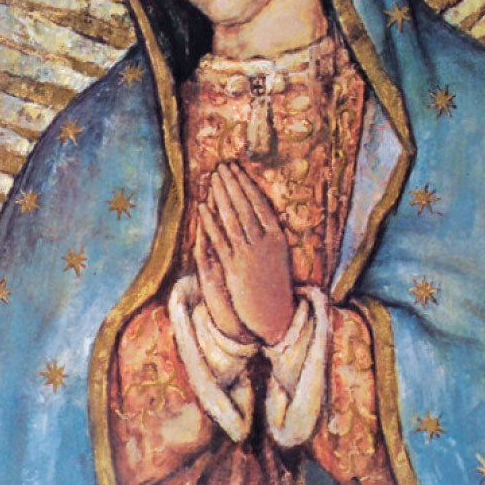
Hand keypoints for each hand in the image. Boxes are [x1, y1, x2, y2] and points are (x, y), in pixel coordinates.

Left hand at [195, 163, 296, 345]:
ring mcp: (249, 255)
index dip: (246, 184)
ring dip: (221, 196)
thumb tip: (259, 210)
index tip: (236, 169)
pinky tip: (204, 206)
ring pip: (232, 219)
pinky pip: (220, 240)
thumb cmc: (275, 285)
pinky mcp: (234, 268)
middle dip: (231, 184)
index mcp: (278, 238)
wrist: (275, 317)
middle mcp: (265, 243)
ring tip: (213, 179)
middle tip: (221, 166)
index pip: (259, 203)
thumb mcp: (279, 256)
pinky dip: (211, 221)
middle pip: (245, 206)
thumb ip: (269, 234)